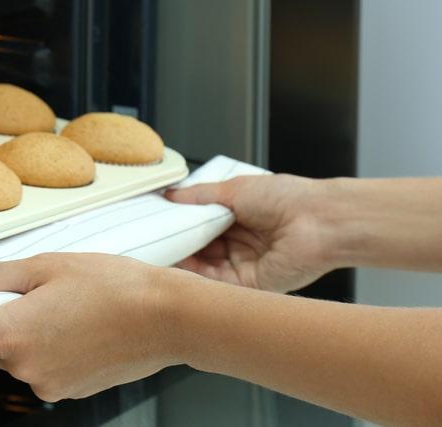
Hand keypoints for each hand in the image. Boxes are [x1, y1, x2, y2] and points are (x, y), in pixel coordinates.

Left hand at [0, 253, 181, 401]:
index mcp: (10, 335)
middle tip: (25, 295)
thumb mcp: (48, 264)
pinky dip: (51, 349)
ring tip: (62, 307)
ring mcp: (49, 384)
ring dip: (27, 336)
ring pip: (18, 359)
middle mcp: (25, 368)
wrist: (168, 317)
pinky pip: (45, 368)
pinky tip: (77, 325)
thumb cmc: (114, 286)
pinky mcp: (72, 390)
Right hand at [165, 174, 334, 292]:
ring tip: (161, 248)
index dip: (180, 223)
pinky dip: (197, 275)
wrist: (321, 221)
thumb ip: (200, 195)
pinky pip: (217, 282)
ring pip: (204, 265)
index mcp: (240, 217)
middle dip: (179, 242)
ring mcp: (244, 263)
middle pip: (200, 246)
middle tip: (154, 236)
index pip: (201, 224)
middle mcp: (241, 242)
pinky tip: (180, 264)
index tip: (158, 221)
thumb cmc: (289, 198)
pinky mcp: (250, 284)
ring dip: (184, 258)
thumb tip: (172, 195)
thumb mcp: (234, 189)